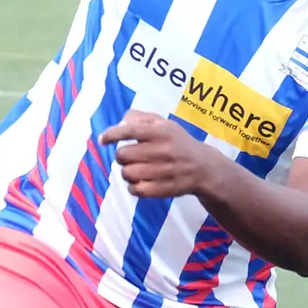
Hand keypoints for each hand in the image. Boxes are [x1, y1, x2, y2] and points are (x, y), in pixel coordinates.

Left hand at [99, 110, 223, 198]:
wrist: (204, 168)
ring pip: (127, 173)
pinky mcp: (163, 189)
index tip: (103, 140)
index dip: (111, 135)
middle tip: (130, 156)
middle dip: (122, 156)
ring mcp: (163, 171)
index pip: (129, 130)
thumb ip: (141, 118)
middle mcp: (162, 150)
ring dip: (127, 172)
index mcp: (161, 131)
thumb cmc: (178, 143)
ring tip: (136, 169)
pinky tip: (140, 182)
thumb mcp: (164, 124)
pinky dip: (133, 187)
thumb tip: (119, 124)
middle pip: (123, 155)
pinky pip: (135, 190)